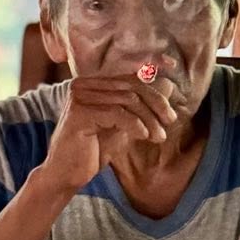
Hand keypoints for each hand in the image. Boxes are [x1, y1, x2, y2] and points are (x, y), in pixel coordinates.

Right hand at [40, 74, 177, 194]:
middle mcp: (83, 84)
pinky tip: (143, 136)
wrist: (66, 175)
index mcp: (92, 83)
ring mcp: (80, 96)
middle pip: (131, 85)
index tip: (173, 64)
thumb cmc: (93, 151)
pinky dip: (135, 124)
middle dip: (156, 103)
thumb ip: (141, 106)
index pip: (128, 73)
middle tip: (170, 120)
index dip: (152, 67)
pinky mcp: (80, 112)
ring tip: (159, 137)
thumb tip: (168, 85)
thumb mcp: (123, 125)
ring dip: (149, 119)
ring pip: (128, 100)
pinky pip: (117, 113)